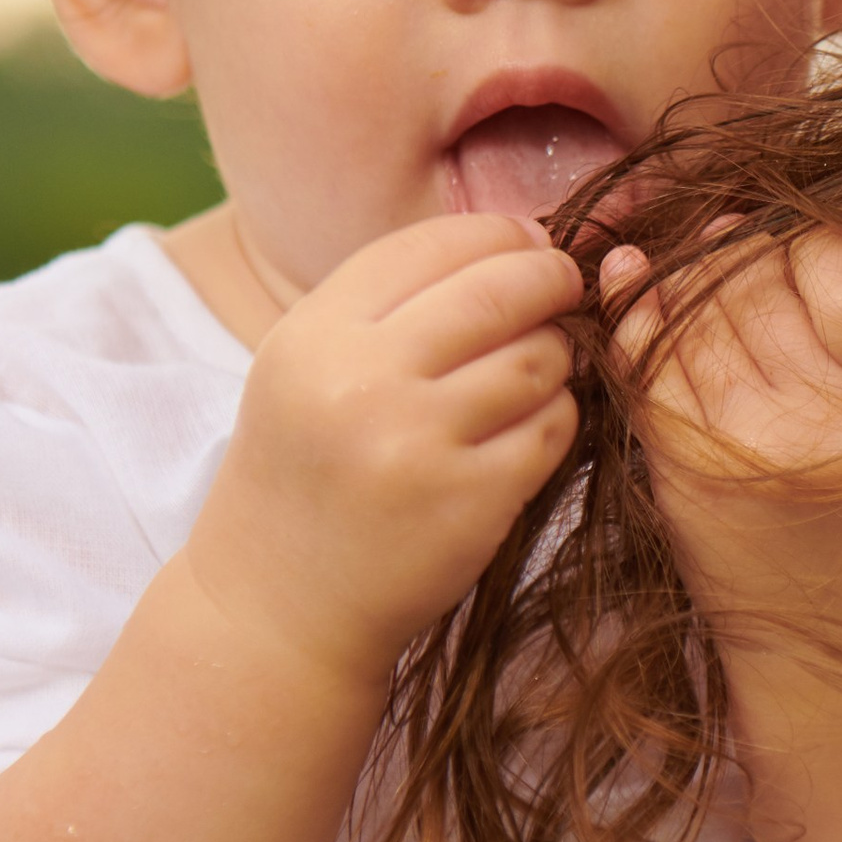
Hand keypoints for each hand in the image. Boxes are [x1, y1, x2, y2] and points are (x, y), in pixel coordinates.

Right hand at [189, 215, 583, 682]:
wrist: (275, 608)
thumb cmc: (306, 474)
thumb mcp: (307, 369)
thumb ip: (388, 304)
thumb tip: (518, 239)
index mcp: (313, 336)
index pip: (431, 244)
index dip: (499, 234)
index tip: (529, 244)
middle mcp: (359, 383)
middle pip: (498, 291)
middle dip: (550, 279)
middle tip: (566, 287)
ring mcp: (416, 446)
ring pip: (537, 360)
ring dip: (556, 357)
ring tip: (537, 370)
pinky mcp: (468, 504)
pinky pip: (552, 430)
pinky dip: (556, 421)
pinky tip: (529, 431)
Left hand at [602, 227, 841, 658]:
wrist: (840, 642)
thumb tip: (759, 217)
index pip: (831, 258)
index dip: (801, 237)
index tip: (791, 243)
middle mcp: (821, 416)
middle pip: (753, 278)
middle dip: (735, 254)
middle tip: (731, 252)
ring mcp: (744, 443)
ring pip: (691, 311)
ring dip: (681, 279)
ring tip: (685, 269)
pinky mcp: (681, 468)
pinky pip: (643, 363)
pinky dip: (632, 318)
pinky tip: (630, 288)